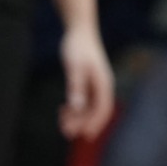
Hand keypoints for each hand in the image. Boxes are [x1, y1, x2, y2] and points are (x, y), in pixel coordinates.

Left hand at [58, 24, 114, 139]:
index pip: (103, 109)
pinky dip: (75, 107)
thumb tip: (77, 107)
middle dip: (82, 123)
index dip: (95, 123)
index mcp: (103, 84)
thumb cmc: (77, 47)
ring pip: (88, 107)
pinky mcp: (87, 81)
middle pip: (95, 111)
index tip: (84, 135)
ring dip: (77, 117)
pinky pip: (84, 100)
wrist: (79, 30)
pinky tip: (63, 111)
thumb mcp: (75, 67)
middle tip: (66, 133)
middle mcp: (102, 86)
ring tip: (62, 125)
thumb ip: (76, 87)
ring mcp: (95, 84)